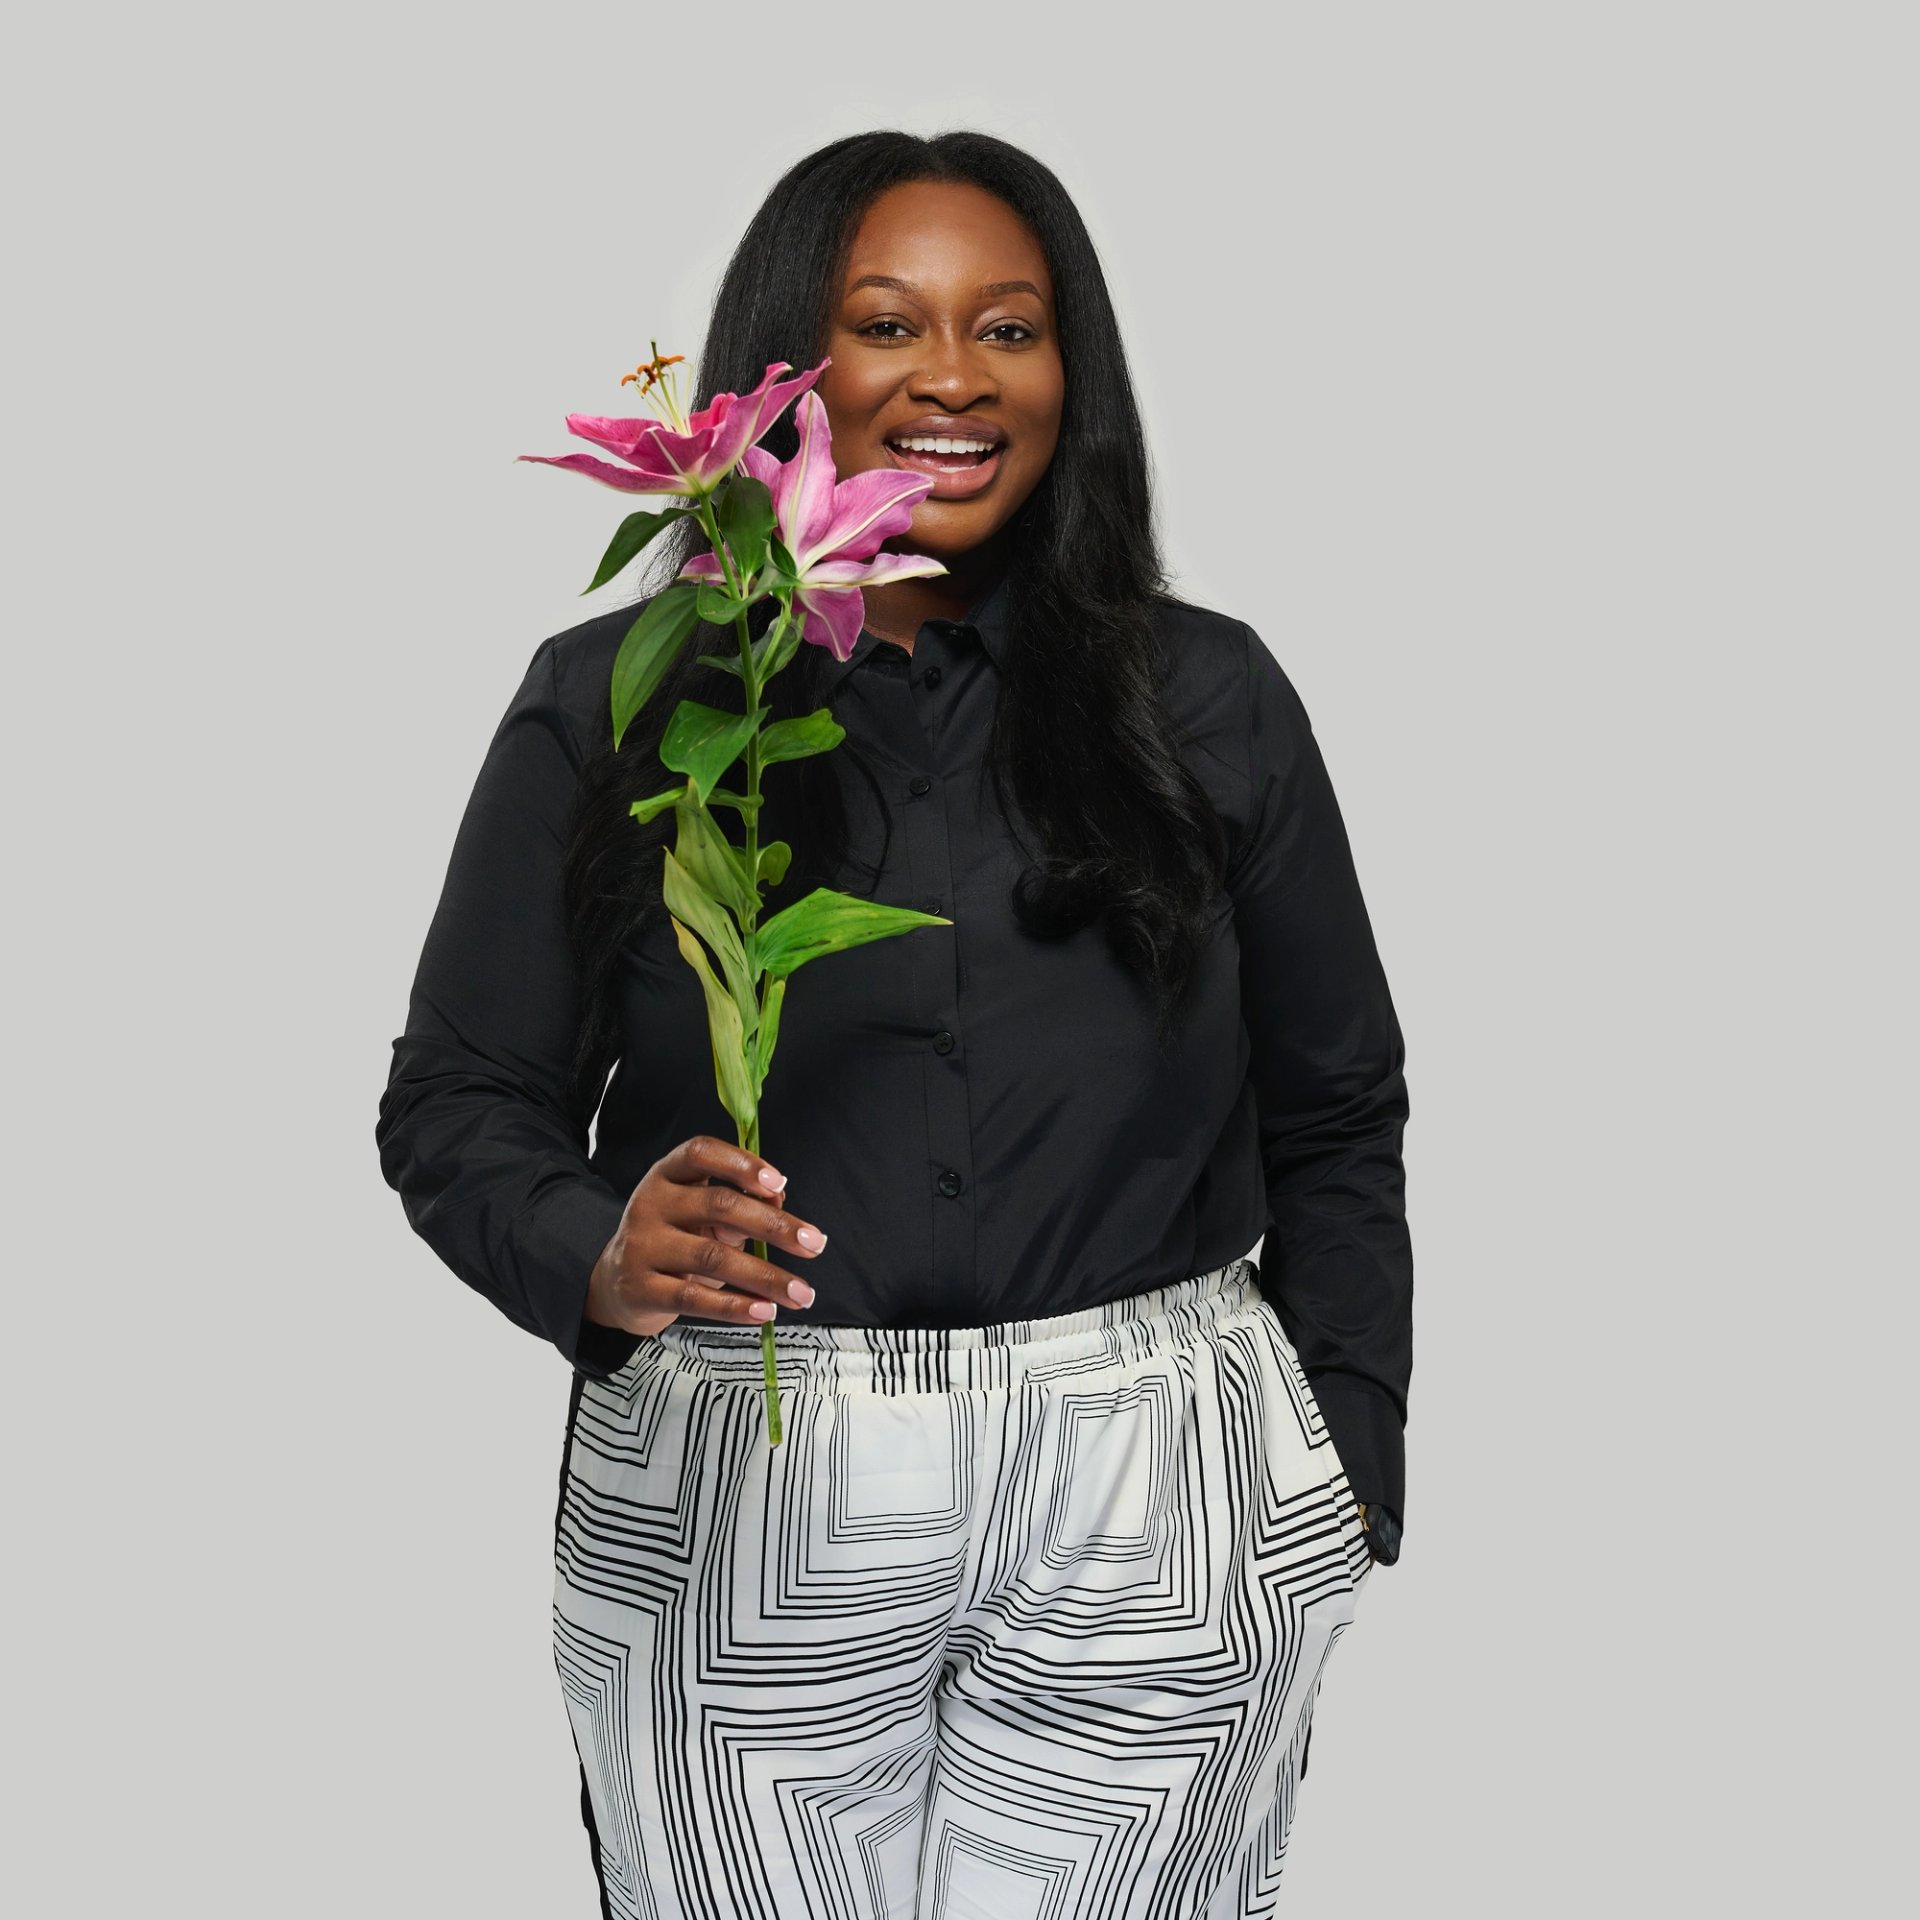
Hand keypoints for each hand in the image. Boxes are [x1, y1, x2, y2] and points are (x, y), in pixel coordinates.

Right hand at [584, 1135, 828, 1337]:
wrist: (616, 1282)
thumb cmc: (674, 1238)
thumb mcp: (699, 1214)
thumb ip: (739, 1205)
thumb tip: (782, 1206)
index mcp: (668, 1174)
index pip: (702, 1152)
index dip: (742, 1163)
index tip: (780, 1185)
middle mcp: (650, 1203)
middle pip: (718, 1205)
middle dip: (773, 1226)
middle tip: (814, 1244)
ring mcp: (642, 1246)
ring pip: (712, 1257)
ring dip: (766, 1276)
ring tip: (801, 1293)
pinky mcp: (640, 1289)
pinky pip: (694, 1298)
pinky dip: (734, 1306)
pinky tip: (764, 1311)